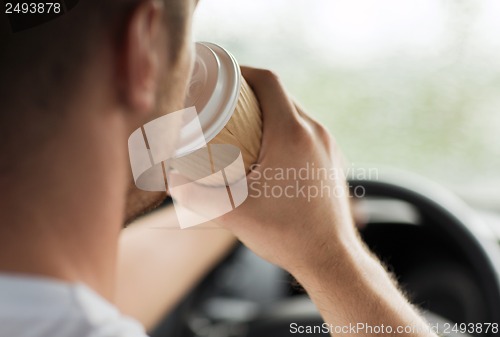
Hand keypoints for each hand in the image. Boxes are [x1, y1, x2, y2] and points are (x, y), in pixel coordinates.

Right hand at [169, 66, 358, 274]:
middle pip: (280, 94)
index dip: (243, 72)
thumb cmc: (286, 234)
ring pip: (295, 112)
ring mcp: (328, 145)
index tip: (222, 77)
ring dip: (270, 111)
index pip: (268, 81)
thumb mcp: (233, 213)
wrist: (331, 257)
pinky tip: (270, 148)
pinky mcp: (332, 159)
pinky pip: (307, 130)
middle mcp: (315, 132)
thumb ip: (194, 194)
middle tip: (225, 103)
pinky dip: (285, 128)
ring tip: (244, 125)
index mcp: (292, 133)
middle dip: (251, 93)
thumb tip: (168, 178)